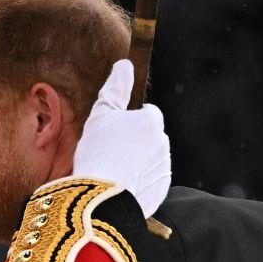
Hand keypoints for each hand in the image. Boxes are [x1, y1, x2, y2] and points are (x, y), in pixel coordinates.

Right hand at [73, 59, 170, 217]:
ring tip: (110, 170)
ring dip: (135, 161)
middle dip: (134, 141)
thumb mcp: (100, 115)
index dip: (128, 120)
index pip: (147, 112)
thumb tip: (125, 65)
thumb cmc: (99, 151)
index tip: (112, 131)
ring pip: (149, 158)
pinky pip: (149, 180)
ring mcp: (163, 167)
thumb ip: (115, 89)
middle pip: (149, 136)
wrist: (103, 196)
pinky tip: (117, 185)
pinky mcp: (160, 189)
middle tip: (108, 151)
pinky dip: (136, 180)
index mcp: (151, 121)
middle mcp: (163, 142)